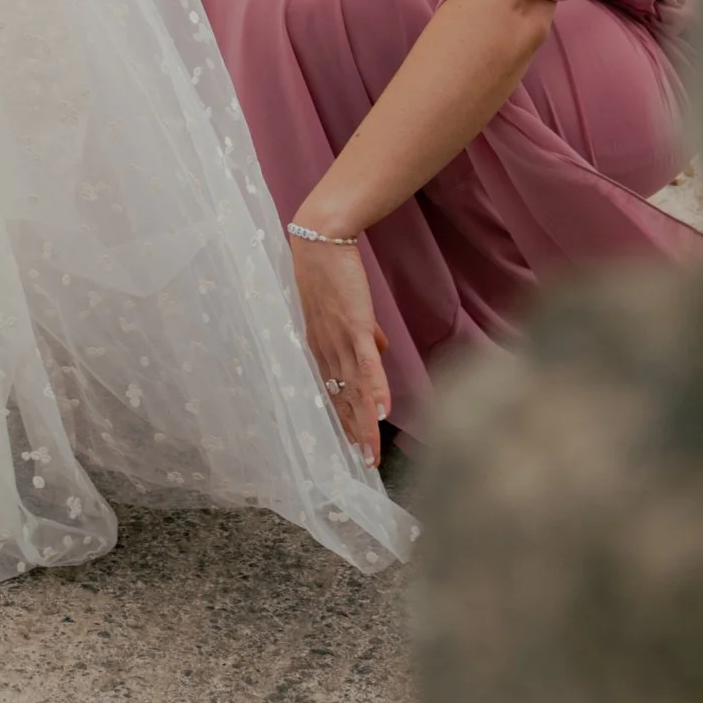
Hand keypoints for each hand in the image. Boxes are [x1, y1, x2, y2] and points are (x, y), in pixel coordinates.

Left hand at [290, 231, 392, 467]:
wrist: (321, 238)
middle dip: (354, 433)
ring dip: (364, 424)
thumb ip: (363, 332)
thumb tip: (381, 348)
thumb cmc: (333, 271)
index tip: (353, 445)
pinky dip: (375, 390)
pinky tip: (382, 414)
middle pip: (343, 399)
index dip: (344, 419)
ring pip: (355, 390)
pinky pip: (367, 364)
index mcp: (320, 346)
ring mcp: (340, 339)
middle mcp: (326, 349)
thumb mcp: (345, 308)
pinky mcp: (356, 326)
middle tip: (365, 464)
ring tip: (371, 454)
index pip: (334, 391)